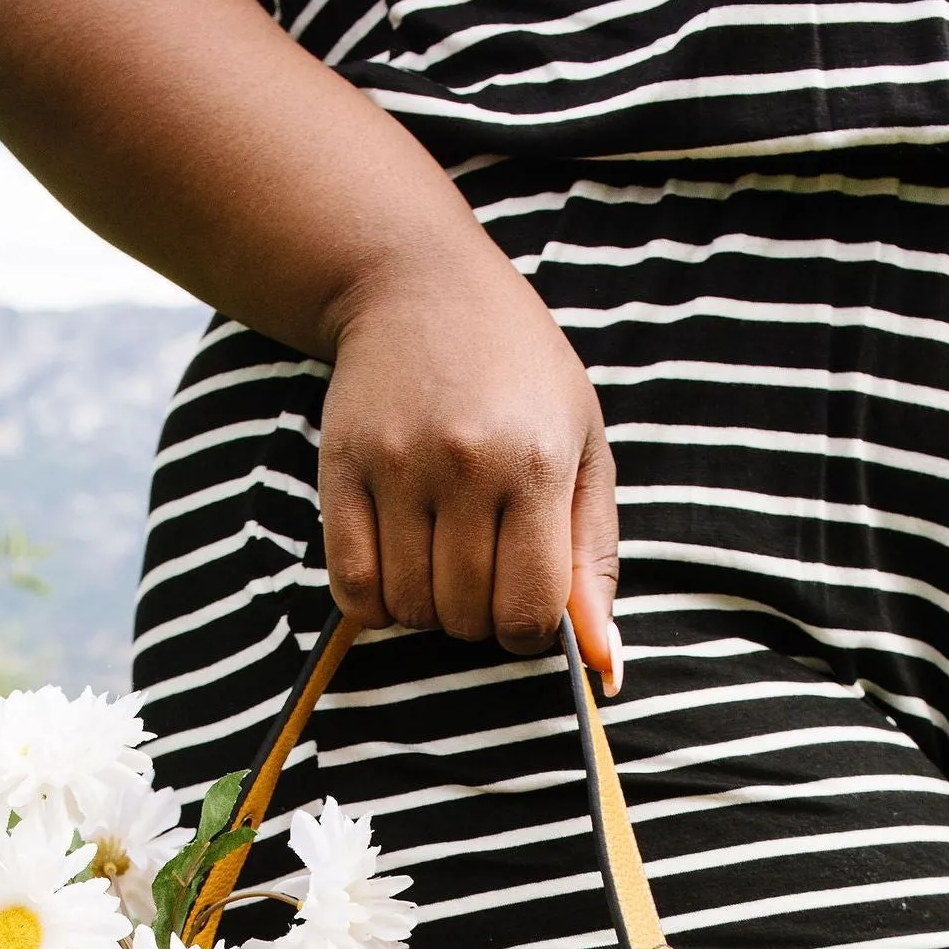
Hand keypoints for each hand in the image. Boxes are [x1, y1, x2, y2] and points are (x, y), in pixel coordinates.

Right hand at [317, 250, 620, 681]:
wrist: (421, 284)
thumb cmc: (520, 372)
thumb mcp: (583, 447)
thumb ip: (595, 558)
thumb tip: (607, 664)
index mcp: (536, 464)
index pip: (529, 610)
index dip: (529, 631)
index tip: (525, 604)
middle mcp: (466, 466)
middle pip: (465, 616)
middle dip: (477, 619)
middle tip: (482, 575)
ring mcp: (397, 467)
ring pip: (409, 607)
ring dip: (427, 609)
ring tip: (440, 560)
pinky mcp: (342, 468)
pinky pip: (351, 586)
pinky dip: (375, 601)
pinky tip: (397, 565)